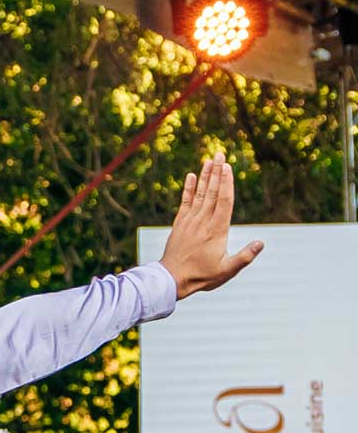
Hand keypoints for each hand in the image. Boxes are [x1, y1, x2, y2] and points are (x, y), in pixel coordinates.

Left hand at [159, 158, 262, 298]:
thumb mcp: (227, 271)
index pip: (224, 201)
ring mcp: (190, 221)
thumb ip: (244, 257)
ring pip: (199, 194)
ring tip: (209, 160)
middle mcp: (203, 222)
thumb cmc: (201, 276)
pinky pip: (185, 202)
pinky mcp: (180, 224)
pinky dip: (188, 189)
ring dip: (205, 176)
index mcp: (217, 230)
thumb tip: (261, 243)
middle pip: (212, 192)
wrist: (171, 279)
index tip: (227, 167)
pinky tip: (190, 176)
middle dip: (217, 172)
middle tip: (219, 154)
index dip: (226, 183)